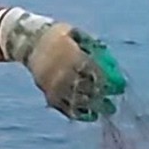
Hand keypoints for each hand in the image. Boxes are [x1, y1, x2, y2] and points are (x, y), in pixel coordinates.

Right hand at [0, 8, 125, 120]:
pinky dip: (77, 113)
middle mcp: (61, 71)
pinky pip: (63, 107)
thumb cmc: (59, 36)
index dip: (107, 80)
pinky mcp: (47, 93)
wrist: (29, 42)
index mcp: (69, 54)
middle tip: (114, 102)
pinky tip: (90, 115)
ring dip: (92, 107)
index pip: (92, 71)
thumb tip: (110, 60)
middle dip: (101, 97)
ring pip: (75, 100)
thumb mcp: (75, 33)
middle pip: (85, 88)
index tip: (119, 86)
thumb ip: (92, 46)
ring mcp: (53, 84)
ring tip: (105, 110)